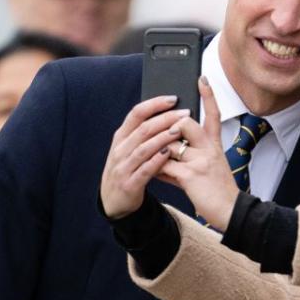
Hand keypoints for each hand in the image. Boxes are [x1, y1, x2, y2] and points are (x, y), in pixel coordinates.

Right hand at [99, 95, 191, 218]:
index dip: (154, 104)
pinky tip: (169, 154)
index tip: (173, 98)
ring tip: (181, 130)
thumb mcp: (130, 149)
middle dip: (166, 119)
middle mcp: (120, 150)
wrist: (114, 201)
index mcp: (121, 137)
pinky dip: (157, 161)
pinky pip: (145, 170)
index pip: (136, 113)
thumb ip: (143, 134)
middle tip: (185, 113)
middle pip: (143, 129)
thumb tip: (167, 113)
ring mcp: (123, 167)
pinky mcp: (129, 184)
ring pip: (144, 148)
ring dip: (163, 138)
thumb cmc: (128, 170)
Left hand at [157, 78, 240, 229]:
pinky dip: (157, 169)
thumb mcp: (207, 168)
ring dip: (160, 152)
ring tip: (157, 163)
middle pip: (186, 123)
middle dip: (170, 126)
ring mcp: (200, 161)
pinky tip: (155, 175)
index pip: (213, 114)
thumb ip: (188, 156)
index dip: (208, 95)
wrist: (229, 211)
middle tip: (164, 134)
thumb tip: (168, 151)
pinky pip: (165, 164)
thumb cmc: (217, 191)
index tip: (202, 78)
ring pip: (172, 143)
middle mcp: (209, 149)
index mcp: (214, 145)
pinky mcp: (191, 175)